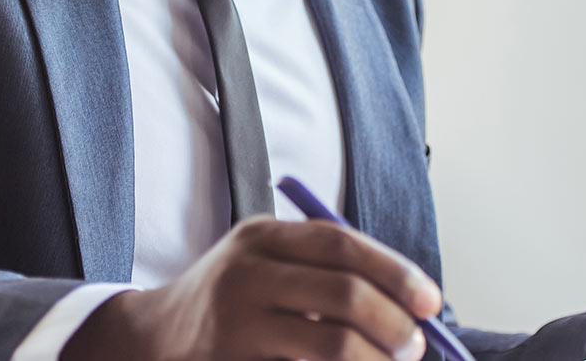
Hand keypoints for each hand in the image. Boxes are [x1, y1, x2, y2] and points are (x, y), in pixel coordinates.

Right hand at [64, 216, 442, 360]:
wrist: (154, 337)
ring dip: (376, 360)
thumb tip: (411, 301)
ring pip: (331, 344)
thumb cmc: (232, 298)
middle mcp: (246, 273)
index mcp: (261, 237)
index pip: (342, 245)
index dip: (395, 272)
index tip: (430, 300)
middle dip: (394, 323)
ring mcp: (237, 323)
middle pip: (344, 294)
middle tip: (416, 345)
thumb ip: (325, 270)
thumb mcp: (266, 263)